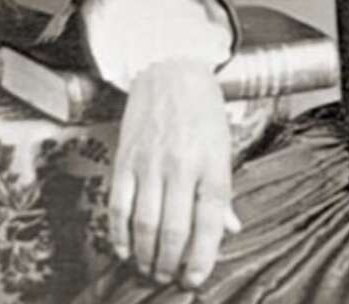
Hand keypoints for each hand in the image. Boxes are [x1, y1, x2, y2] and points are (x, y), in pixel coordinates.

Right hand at [108, 58, 239, 288]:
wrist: (172, 70)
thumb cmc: (202, 110)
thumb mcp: (222, 146)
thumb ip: (222, 191)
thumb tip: (229, 229)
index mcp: (211, 162)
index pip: (209, 219)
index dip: (202, 255)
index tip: (195, 278)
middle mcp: (181, 164)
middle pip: (173, 229)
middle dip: (170, 263)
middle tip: (168, 276)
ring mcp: (150, 162)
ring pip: (144, 224)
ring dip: (144, 255)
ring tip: (148, 268)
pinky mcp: (125, 160)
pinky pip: (119, 207)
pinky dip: (119, 235)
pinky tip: (124, 249)